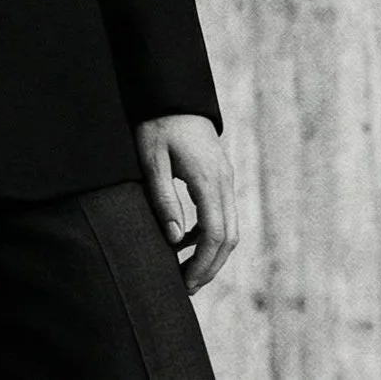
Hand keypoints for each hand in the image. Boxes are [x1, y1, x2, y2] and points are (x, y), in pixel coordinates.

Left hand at [135, 113, 237, 294]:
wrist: (172, 94)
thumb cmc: (157, 124)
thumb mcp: (151, 158)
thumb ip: (163, 197)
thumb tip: (173, 239)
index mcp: (208, 179)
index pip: (215, 234)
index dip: (203, 264)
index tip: (186, 283)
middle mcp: (224, 181)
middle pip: (228, 237)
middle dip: (210, 266)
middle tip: (186, 286)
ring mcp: (225, 178)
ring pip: (229, 227)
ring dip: (211, 253)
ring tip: (184, 270)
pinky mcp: (220, 176)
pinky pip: (222, 213)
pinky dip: (209, 233)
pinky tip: (184, 240)